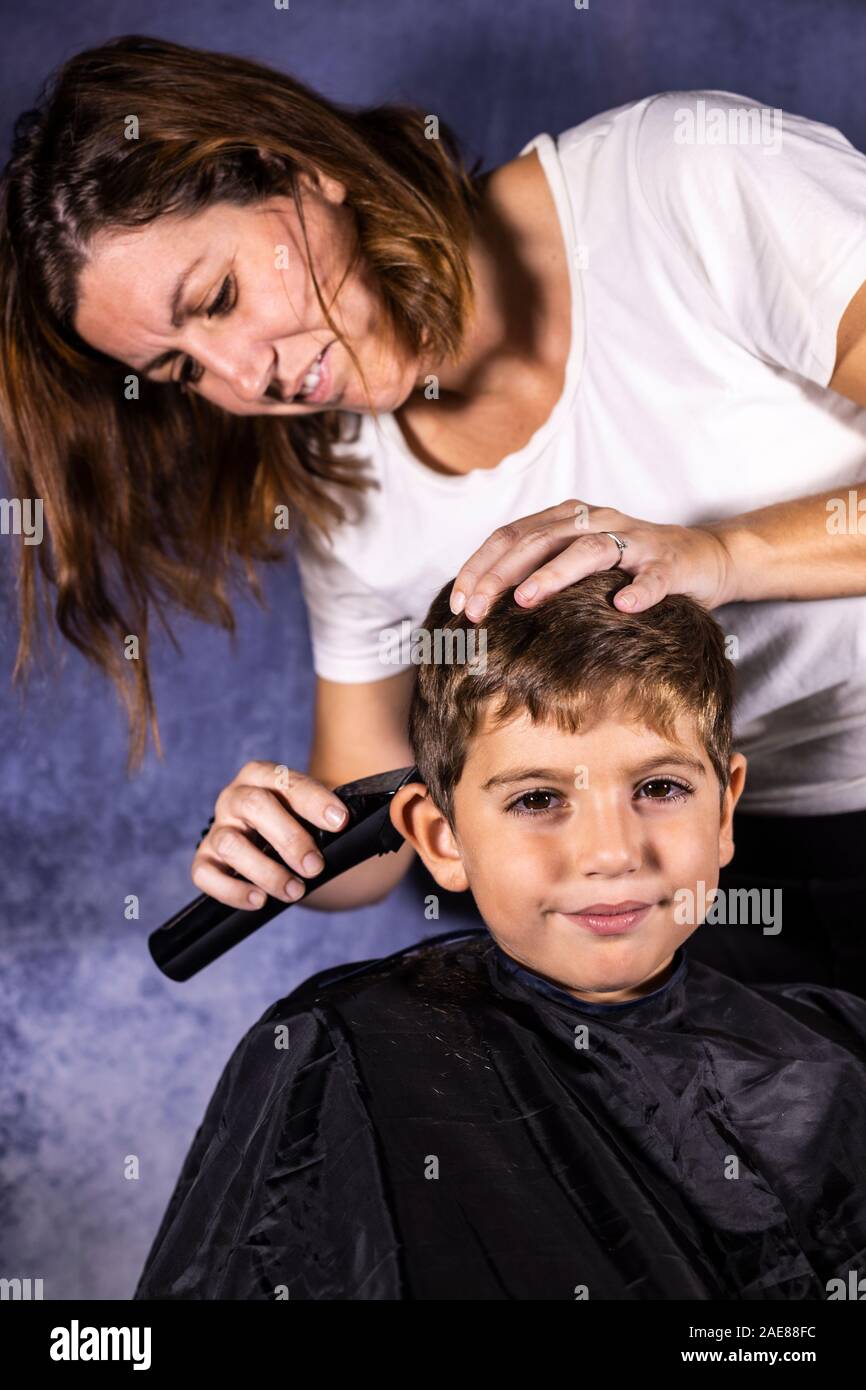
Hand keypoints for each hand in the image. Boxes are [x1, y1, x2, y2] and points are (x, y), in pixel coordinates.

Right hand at [191, 761, 348, 909]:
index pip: (285, 780)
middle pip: (254, 806)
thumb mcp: (315, 812)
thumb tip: (381, 822)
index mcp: (263, 776)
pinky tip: (259, 900)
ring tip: (295, 891)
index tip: (340, 822)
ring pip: (230, 843)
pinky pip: (205, 875)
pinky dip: (231, 890)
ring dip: (265, 870)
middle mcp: (235, 798)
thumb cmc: (297, 823)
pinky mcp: (204, 861)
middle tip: (315, 866)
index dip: (313, 801)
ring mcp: (218, 829)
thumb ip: (335, 816)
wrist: (274, 842)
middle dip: (289, 838)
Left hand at [449, 498, 735, 618]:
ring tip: (526, 600)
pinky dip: (639, 591)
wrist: (705, 558)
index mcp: (570, 519)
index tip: (458, 601)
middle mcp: (598, 521)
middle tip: (476, 609)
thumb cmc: (631, 569)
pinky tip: (621, 607)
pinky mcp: (671, 563)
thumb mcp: (580, 565)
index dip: (481, 565)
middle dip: (501, 574)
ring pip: (588, 550)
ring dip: (554, 574)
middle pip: (539, 539)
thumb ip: (540, 573)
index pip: (512, 534)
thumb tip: (483, 607)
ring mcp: (636, 541)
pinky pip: (653, 577)